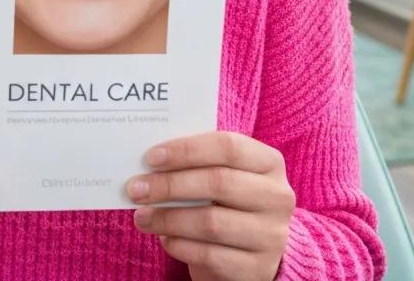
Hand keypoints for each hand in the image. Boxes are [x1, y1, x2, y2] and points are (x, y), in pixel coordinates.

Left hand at [126, 131, 294, 280]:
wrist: (255, 246)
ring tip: (142, 215)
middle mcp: (277, 197)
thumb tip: (149, 161)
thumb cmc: (228, 198)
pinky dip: (180, 246)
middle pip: (218, 183)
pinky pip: (211, 256)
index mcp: (269, 162)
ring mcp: (271, 236)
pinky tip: (164, 238)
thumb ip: (197, 162)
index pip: (227, 146)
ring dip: (168, 218)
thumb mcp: (223, 172)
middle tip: (136, 188)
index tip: (151, 157)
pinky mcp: (257, 269)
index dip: (186, 150)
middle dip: (170, 185)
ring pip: (211, 223)